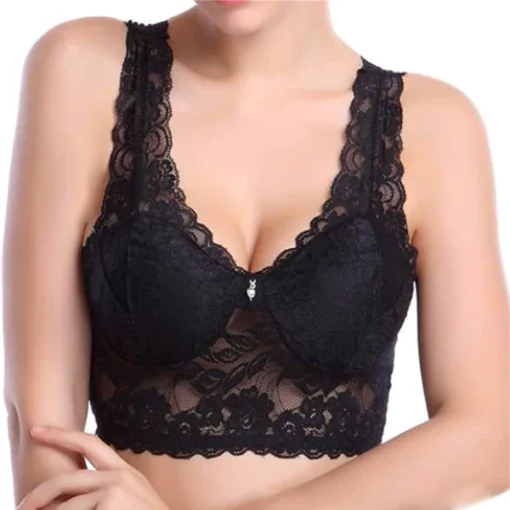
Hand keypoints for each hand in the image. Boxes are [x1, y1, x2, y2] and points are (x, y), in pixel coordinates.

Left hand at [17, 425, 169, 509]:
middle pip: (67, 477)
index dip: (61, 434)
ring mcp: (114, 489)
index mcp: (124, 471)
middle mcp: (119, 475)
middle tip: (21, 506)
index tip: (38, 430)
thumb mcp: (130, 498)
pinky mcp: (111, 504)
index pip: (90, 442)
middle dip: (39, 493)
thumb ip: (107, 489)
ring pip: (67, 507)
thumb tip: (75, 496)